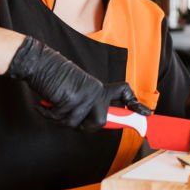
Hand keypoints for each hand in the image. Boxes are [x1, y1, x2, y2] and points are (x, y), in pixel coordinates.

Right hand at [7, 36, 149, 130]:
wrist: (41, 63)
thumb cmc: (56, 78)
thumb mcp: (78, 89)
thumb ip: (88, 104)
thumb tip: (95, 124)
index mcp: (99, 88)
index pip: (123, 92)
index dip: (135, 105)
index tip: (148, 114)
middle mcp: (96, 90)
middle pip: (100, 123)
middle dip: (84, 127)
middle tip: (69, 116)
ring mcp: (85, 95)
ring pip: (76, 124)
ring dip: (60, 119)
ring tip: (53, 106)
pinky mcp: (72, 98)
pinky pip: (61, 120)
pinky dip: (49, 115)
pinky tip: (44, 105)